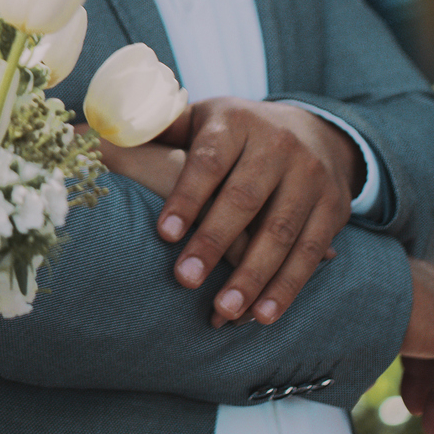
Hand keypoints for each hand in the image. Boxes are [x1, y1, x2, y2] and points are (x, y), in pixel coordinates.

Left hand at [153, 98, 360, 326]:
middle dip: (214, 242)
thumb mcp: (199, 118)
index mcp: (236, 122)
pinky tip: (263, 315)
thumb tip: (99, 133)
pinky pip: (310, 252)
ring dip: (253, 275)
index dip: (186, 198)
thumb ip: (158, 127)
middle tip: (184, 279)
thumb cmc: (234, 133)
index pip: (208, 162)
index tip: (163, 234)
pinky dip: (287, 286)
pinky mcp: (334, 208)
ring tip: (223, 309)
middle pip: (244, 198)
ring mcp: (311, 177)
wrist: (315, 131)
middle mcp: (279, 146)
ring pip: (281, 231)